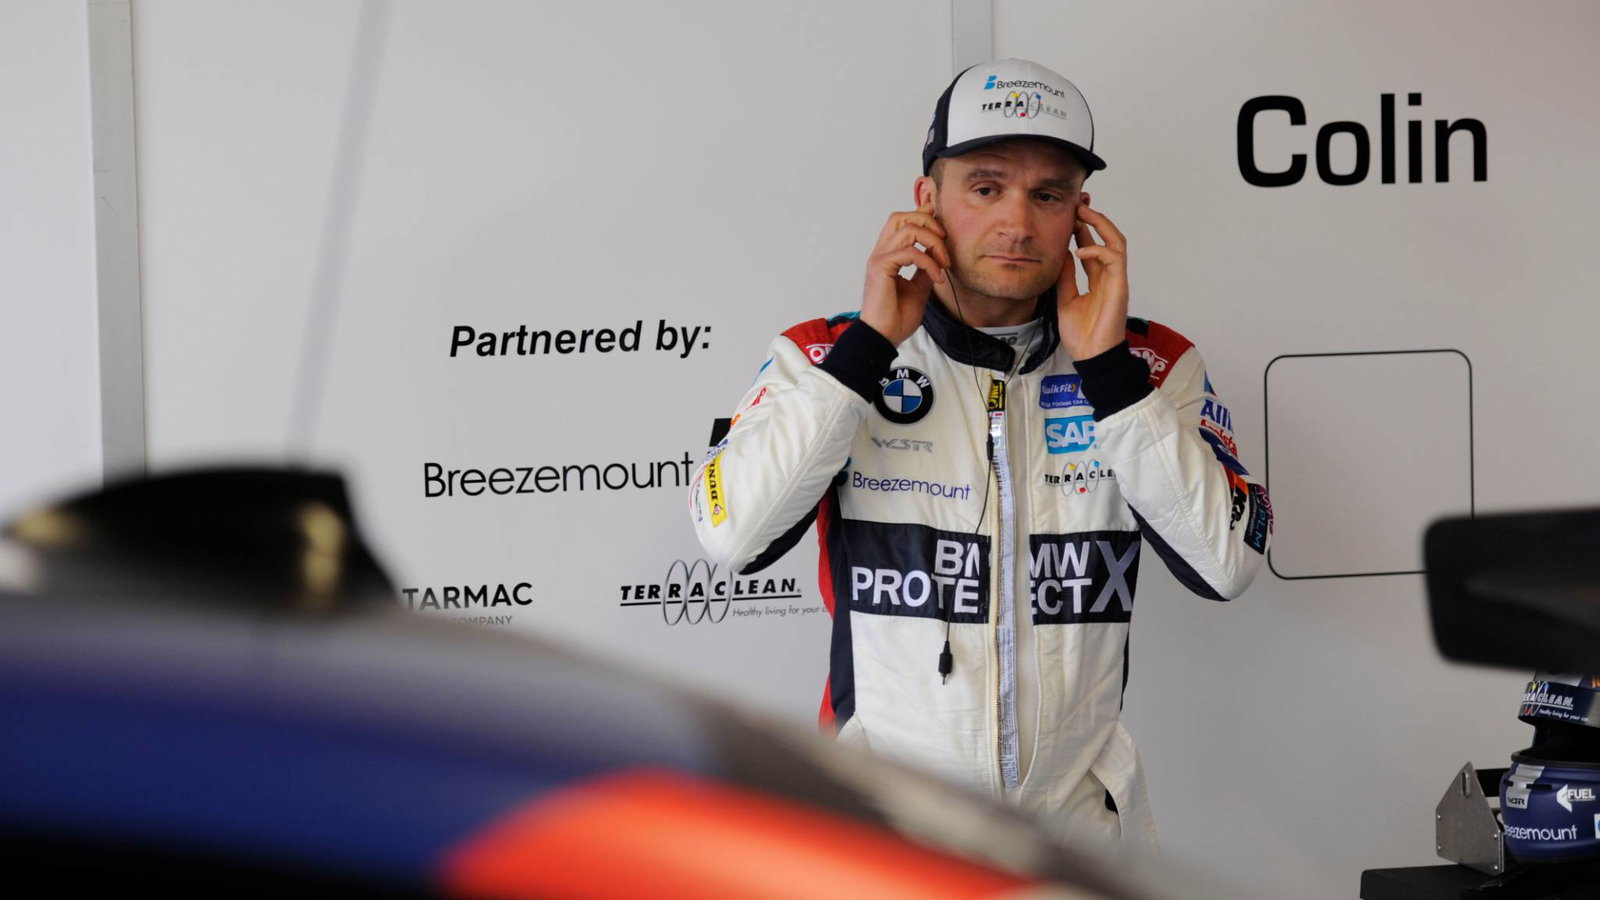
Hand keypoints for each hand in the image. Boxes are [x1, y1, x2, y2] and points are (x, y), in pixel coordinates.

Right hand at [860, 203, 950, 346]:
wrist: (884, 337)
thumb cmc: (896, 318)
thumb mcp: (919, 288)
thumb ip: (925, 269)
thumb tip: (936, 255)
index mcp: (888, 255)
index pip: (901, 222)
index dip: (922, 215)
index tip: (941, 224)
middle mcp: (881, 253)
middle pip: (901, 216)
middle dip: (928, 222)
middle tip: (944, 242)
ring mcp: (879, 258)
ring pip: (908, 228)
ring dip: (933, 241)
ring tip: (944, 262)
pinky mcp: (880, 267)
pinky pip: (910, 251)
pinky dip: (929, 262)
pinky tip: (937, 277)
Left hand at [1056, 201, 1128, 359]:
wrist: (1091, 356)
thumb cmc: (1082, 334)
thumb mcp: (1065, 299)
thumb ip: (1065, 277)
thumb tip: (1062, 254)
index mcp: (1098, 279)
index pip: (1092, 246)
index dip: (1083, 228)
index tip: (1069, 213)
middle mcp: (1109, 276)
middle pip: (1108, 237)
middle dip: (1095, 217)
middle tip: (1079, 203)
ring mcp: (1117, 280)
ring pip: (1117, 242)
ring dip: (1101, 224)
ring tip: (1083, 214)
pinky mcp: (1120, 286)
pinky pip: (1114, 259)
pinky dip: (1097, 250)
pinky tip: (1080, 250)